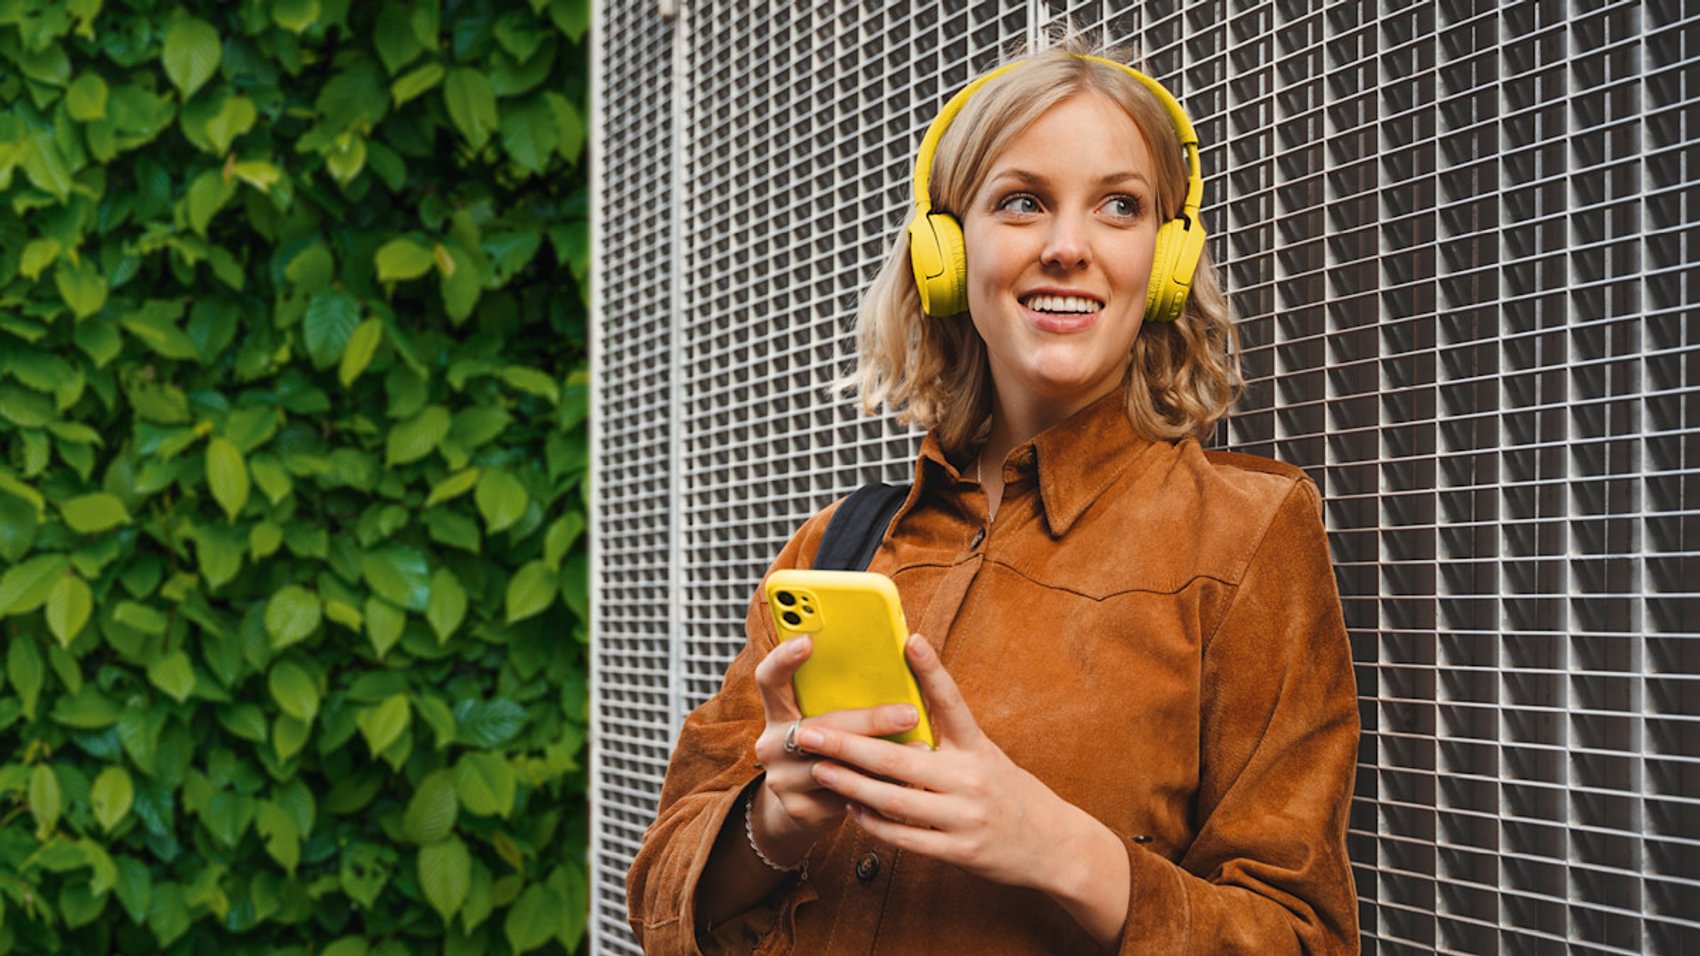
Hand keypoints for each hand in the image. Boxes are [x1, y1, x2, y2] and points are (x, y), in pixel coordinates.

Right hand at [748, 635, 921, 863]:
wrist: (803, 807)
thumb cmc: (828, 748)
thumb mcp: (825, 719)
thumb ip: (842, 698)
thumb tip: (898, 661)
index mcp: (778, 711)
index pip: (770, 679)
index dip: (784, 658)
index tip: (808, 641)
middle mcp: (772, 743)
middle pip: (818, 726)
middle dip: (868, 720)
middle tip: (909, 713)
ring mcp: (781, 779)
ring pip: (836, 766)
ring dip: (881, 758)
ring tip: (922, 748)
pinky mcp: (798, 809)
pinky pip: (845, 795)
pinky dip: (879, 787)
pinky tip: (907, 781)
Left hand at [795, 634, 1092, 892]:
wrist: (1055, 846)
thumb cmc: (1013, 793)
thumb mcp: (987, 754)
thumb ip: (950, 734)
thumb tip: (906, 707)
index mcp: (978, 747)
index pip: (952, 702)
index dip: (932, 670)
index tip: (910, 640)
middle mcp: (971, 778)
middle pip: (899, 759)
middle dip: (848, 745)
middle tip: (809, 732)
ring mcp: (964, 817)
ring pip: (894, 801)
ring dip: (851, 784)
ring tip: (819, 769)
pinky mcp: (959, 851)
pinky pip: (905, 838)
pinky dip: (873, 823)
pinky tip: (851, 807)